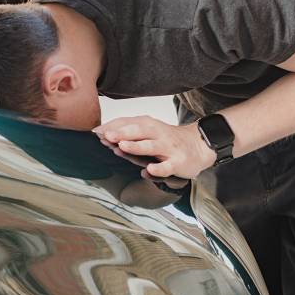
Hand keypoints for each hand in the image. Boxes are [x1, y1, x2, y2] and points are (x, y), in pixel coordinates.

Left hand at [93, 116, 215, 178]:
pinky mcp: (177, 162)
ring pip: (151, 147)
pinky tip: (148, 171)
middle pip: (138, 131)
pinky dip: (158, 169)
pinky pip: (167, 166)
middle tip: (105, 136)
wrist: (199, 145)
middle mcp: (157, 134)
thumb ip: (129, 132)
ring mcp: (168, 148)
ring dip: (136, 147)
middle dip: (121, 133)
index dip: (111, 127)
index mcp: (148, 125)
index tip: (94, 132)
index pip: (128, 123)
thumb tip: (103, 132)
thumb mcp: (149, 130)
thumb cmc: (167, 139)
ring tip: (122, 147)